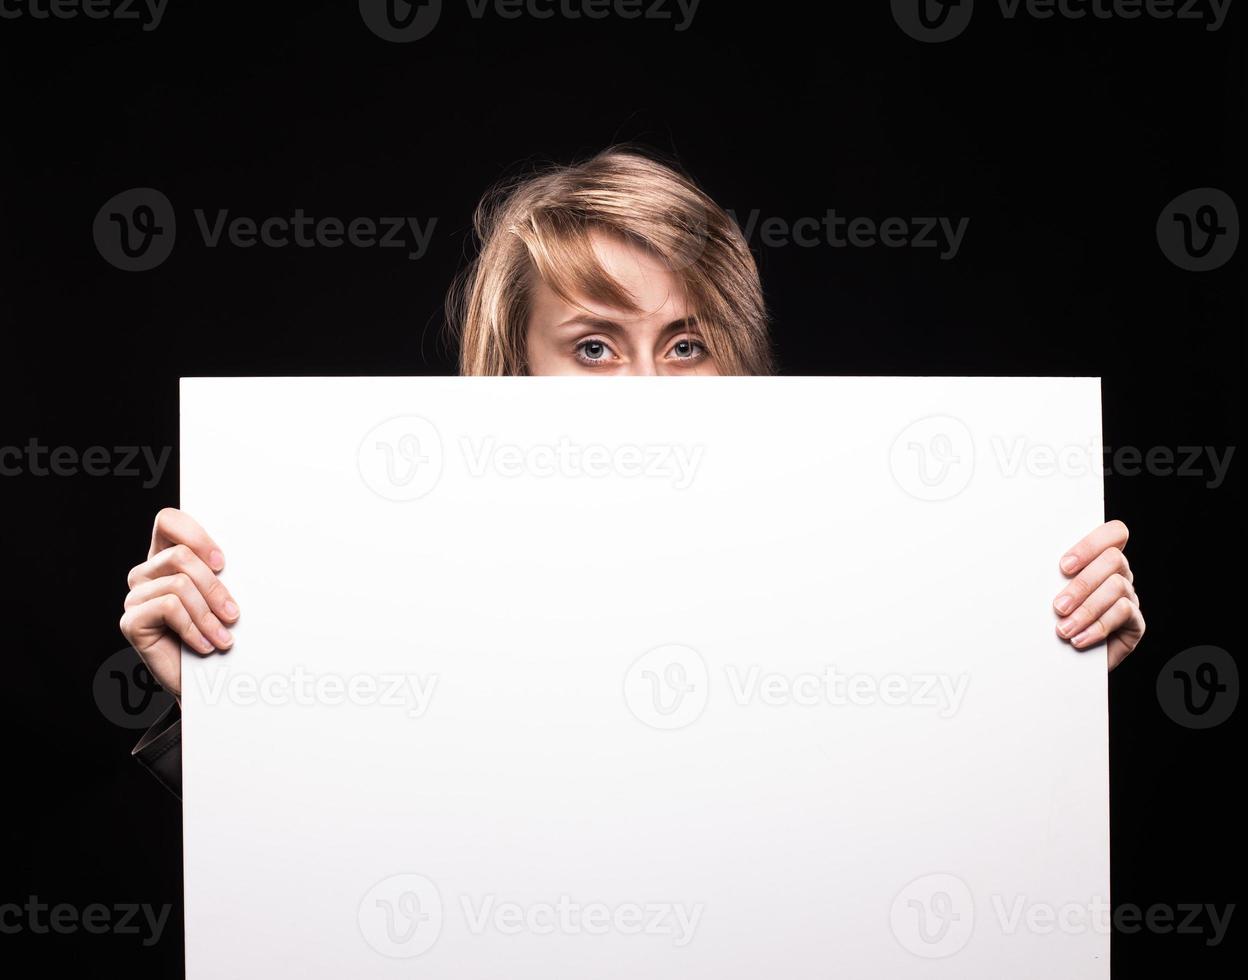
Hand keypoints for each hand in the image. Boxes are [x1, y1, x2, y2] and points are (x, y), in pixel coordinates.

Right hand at [119, 508, 239, 698]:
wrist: (204, 683)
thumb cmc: (216, 634)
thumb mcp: (222, 598)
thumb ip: (222, 573)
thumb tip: (250, 555)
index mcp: (166, 558)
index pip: (167, 520)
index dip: (194, 534)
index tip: (222, 563)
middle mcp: (146, 574)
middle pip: (181, 555)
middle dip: (215, 587)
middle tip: (233, 614)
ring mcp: (135, 597)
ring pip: (179, 584)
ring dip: (209, 614)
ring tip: (223, 637)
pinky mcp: (131, 621)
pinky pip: (169, 608)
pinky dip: (193, 628)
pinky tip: (204, 646)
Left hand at [1053, 520, 1144, 668]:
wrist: (1060, 663)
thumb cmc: (1048, 620)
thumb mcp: (1045, 594)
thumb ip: (1049, 576)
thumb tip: (1029, 563)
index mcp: (1098, 559)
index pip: (1113, 533)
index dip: (1091, 544)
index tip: (1063, 566)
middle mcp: (1118, 574)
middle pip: (1114, 559)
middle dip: (1082, 584)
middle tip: (1058, 606)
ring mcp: (1129, 597)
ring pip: (1117, 586)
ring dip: (1087, 609)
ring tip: (1063, 629)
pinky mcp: (1135, 623)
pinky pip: (1124, 613)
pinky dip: (1098, 626)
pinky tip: (1079, 639)